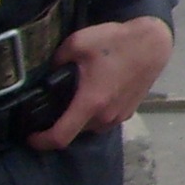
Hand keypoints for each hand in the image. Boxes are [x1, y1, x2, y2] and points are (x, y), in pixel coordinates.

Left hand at [28, 17, 171, 150]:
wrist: (154, 43)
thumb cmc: (116, 42)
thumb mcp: (77, 42)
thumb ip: (56, 60)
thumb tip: (49, 72)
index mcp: (90, 103)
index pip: (60, 137)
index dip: (40, 142)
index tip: (31, 136)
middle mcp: (105, 116)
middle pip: (75, 131)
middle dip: (61, 124)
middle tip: (55, 105)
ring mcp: (120, 115)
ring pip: (91, 126)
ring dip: (81, 118)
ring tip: (77, 98)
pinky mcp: (130, 111)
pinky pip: (105, 119)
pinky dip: (96, 113)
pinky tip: (98, 93)